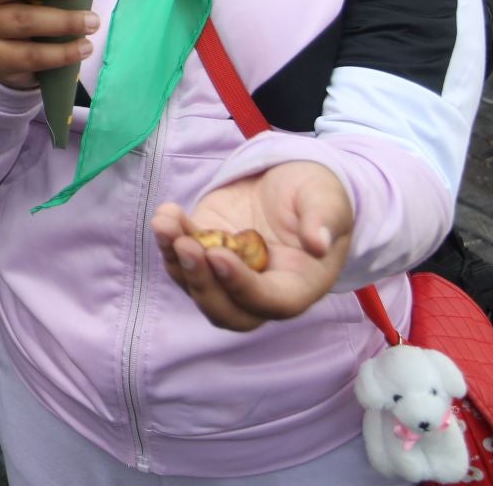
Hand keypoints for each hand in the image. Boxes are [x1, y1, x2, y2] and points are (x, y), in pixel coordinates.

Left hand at [151, 161, 352, 331]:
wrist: (287, 180)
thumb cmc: (315, 194)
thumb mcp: (327, 200)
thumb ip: (324, 220)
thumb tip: (318, 243)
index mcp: (297, 286)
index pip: (269, 302)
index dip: (242, 285)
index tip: (219, 256)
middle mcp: (260, 290)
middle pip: (226, 311)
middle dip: (201, 285)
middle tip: (185, 247)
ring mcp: (228, 275)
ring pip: (197, 288)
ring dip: (176, 262)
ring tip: (165, 224)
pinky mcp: (205, 252)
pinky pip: (182, 259)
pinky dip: (168, 241)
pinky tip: (166, 214)